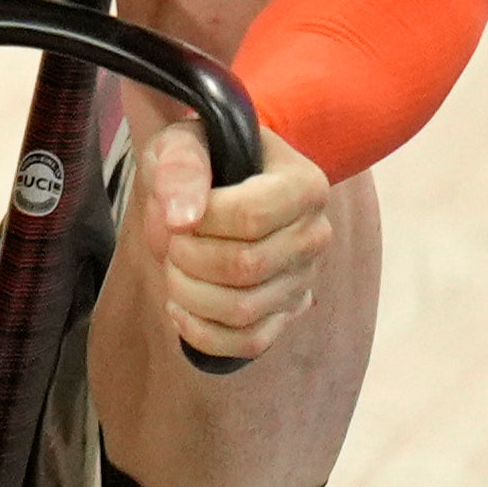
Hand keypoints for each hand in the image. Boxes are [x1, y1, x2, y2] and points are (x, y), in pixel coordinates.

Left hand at [138, 117, 333, 362]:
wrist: (216, 183)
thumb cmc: (203, 158)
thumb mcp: (183, 143)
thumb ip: (181, 168)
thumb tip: (181, 219)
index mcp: (306, 186)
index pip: (251, 218)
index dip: (200, 220)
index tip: (178, 210)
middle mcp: (316, 235)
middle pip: (246, 267)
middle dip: (188, 258)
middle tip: (172, 241)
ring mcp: (304, 280)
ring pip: (243, 310)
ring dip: (189, 294)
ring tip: (175, 269)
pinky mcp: (286, 315)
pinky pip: (249, 343)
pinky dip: (202, 333)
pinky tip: (181, 308)